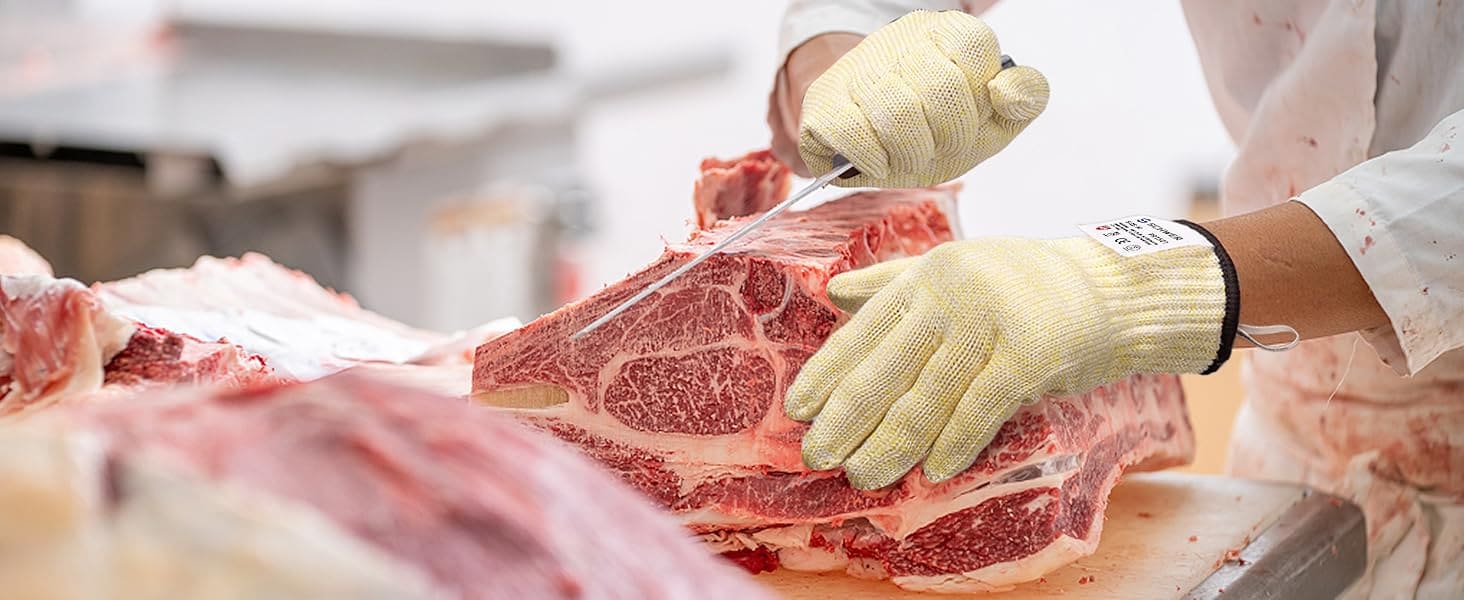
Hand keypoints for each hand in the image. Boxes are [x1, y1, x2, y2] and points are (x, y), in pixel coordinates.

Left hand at [785, 234, 1231, 488]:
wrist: (1114, 288)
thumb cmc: (1026, 284)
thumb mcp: (955, 267)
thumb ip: (893, 282)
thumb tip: (834, 293)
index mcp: (927, 275)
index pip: (863, 330)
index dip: (828, 373)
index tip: (797, 410)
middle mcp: (951, 295)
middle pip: (885, 369)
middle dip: (847, 420)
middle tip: (818, 456)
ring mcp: (990, 323)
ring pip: (926, 397)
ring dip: (891, 445)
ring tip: (864, 475)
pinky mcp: (1030, 355)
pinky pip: (979, 410)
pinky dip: (953, 444)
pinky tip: (932, 471)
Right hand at [798, 10, 1048, 187]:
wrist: (872, 143)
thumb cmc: (935, 128)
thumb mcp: (991, 118)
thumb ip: (1023, 98)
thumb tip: (1008, 90)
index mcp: (946, 33)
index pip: (975, 49)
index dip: (979, 103)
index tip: (969, 121)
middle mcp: (899, 40)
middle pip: (941, 87)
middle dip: (949, 136)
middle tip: (938, 148)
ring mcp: (857, 69)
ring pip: (898, 113)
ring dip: (912, 154)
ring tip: (909, 158)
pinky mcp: (823, 102)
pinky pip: (853, 132)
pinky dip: (874, 159)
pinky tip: (878, 160)